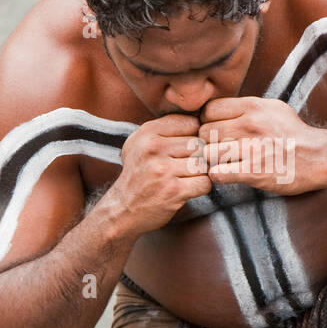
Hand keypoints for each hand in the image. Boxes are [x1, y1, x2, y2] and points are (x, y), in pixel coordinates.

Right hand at [114, 114, 210, 232]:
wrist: (122, 209)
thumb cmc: (137, 174)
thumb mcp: (140, 143)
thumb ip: (164, 128)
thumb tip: (200, 118)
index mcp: (147, 133)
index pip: (191, 123)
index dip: (194, 136)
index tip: (187, 148)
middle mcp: (154, 148)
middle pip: (199, 144)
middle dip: (198, 156)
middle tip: (187, 166)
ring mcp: (164, 170)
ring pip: (203, 163)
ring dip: (200, 172)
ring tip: (186, 177)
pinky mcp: (173, 191)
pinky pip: (204, 182)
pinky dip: (201, 187)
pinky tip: (188, 188)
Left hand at [198, 97, 326, 194]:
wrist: (319, 157)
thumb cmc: (295, 134)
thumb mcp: (273, 108)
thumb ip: (247, 106)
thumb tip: (221, 108)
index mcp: (253, 106)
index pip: (209, 110)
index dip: (207, 121)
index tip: (214, 131)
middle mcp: (250, 124)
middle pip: (205, 132)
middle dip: (208, 142)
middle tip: (217, 150)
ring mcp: (251, 149)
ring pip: (208, 153)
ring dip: (212, 160)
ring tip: (222, 162)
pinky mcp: (253, 172)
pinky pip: (217, 173)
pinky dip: (217, 176)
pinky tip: (226, 174)